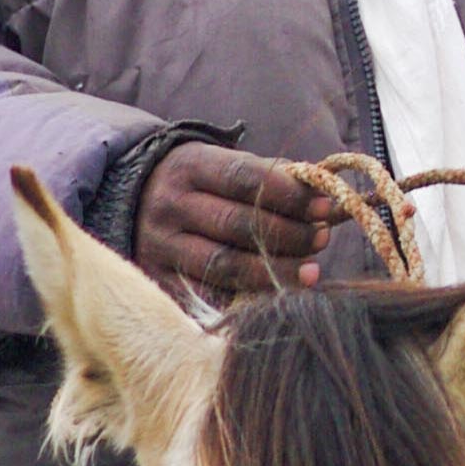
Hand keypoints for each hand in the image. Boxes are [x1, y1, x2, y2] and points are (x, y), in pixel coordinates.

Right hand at [136, 143, 342, 300]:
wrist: (132, 199)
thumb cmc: (201, 183)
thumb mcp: (226, 166)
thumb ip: (275, 179)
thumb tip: (332, 197)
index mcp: (190, 166)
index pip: (244, 179)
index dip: (289, 195)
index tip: (325, 206)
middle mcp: (170, 205)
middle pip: (237, 224)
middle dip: (289, 234)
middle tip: (322, 239)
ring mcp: (160, 245)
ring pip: (225, 265)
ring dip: (274, 271)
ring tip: (311, 272)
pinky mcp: (157, 280)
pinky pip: (207, 296)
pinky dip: (245, 299)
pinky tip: (276, 297)